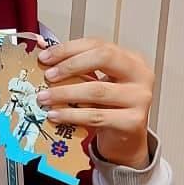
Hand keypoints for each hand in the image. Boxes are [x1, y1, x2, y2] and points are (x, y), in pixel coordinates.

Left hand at [37, 38, 153, 167]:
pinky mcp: (133, 122)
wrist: (126, 140)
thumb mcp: (95, 82)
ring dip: (65, 93)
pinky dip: (71, 115)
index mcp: (130, 59)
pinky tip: (55, 115)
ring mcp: (140, 98)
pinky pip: (96, 116)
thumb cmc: (109, 107)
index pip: (98, 45)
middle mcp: (140, 75)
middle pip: (104, 58)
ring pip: (97, 90)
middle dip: (70, 66)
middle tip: (48, 76)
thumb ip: (75, 67)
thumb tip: (44, 49)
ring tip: (44, 98)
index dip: (68, 49)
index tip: (45, 57)